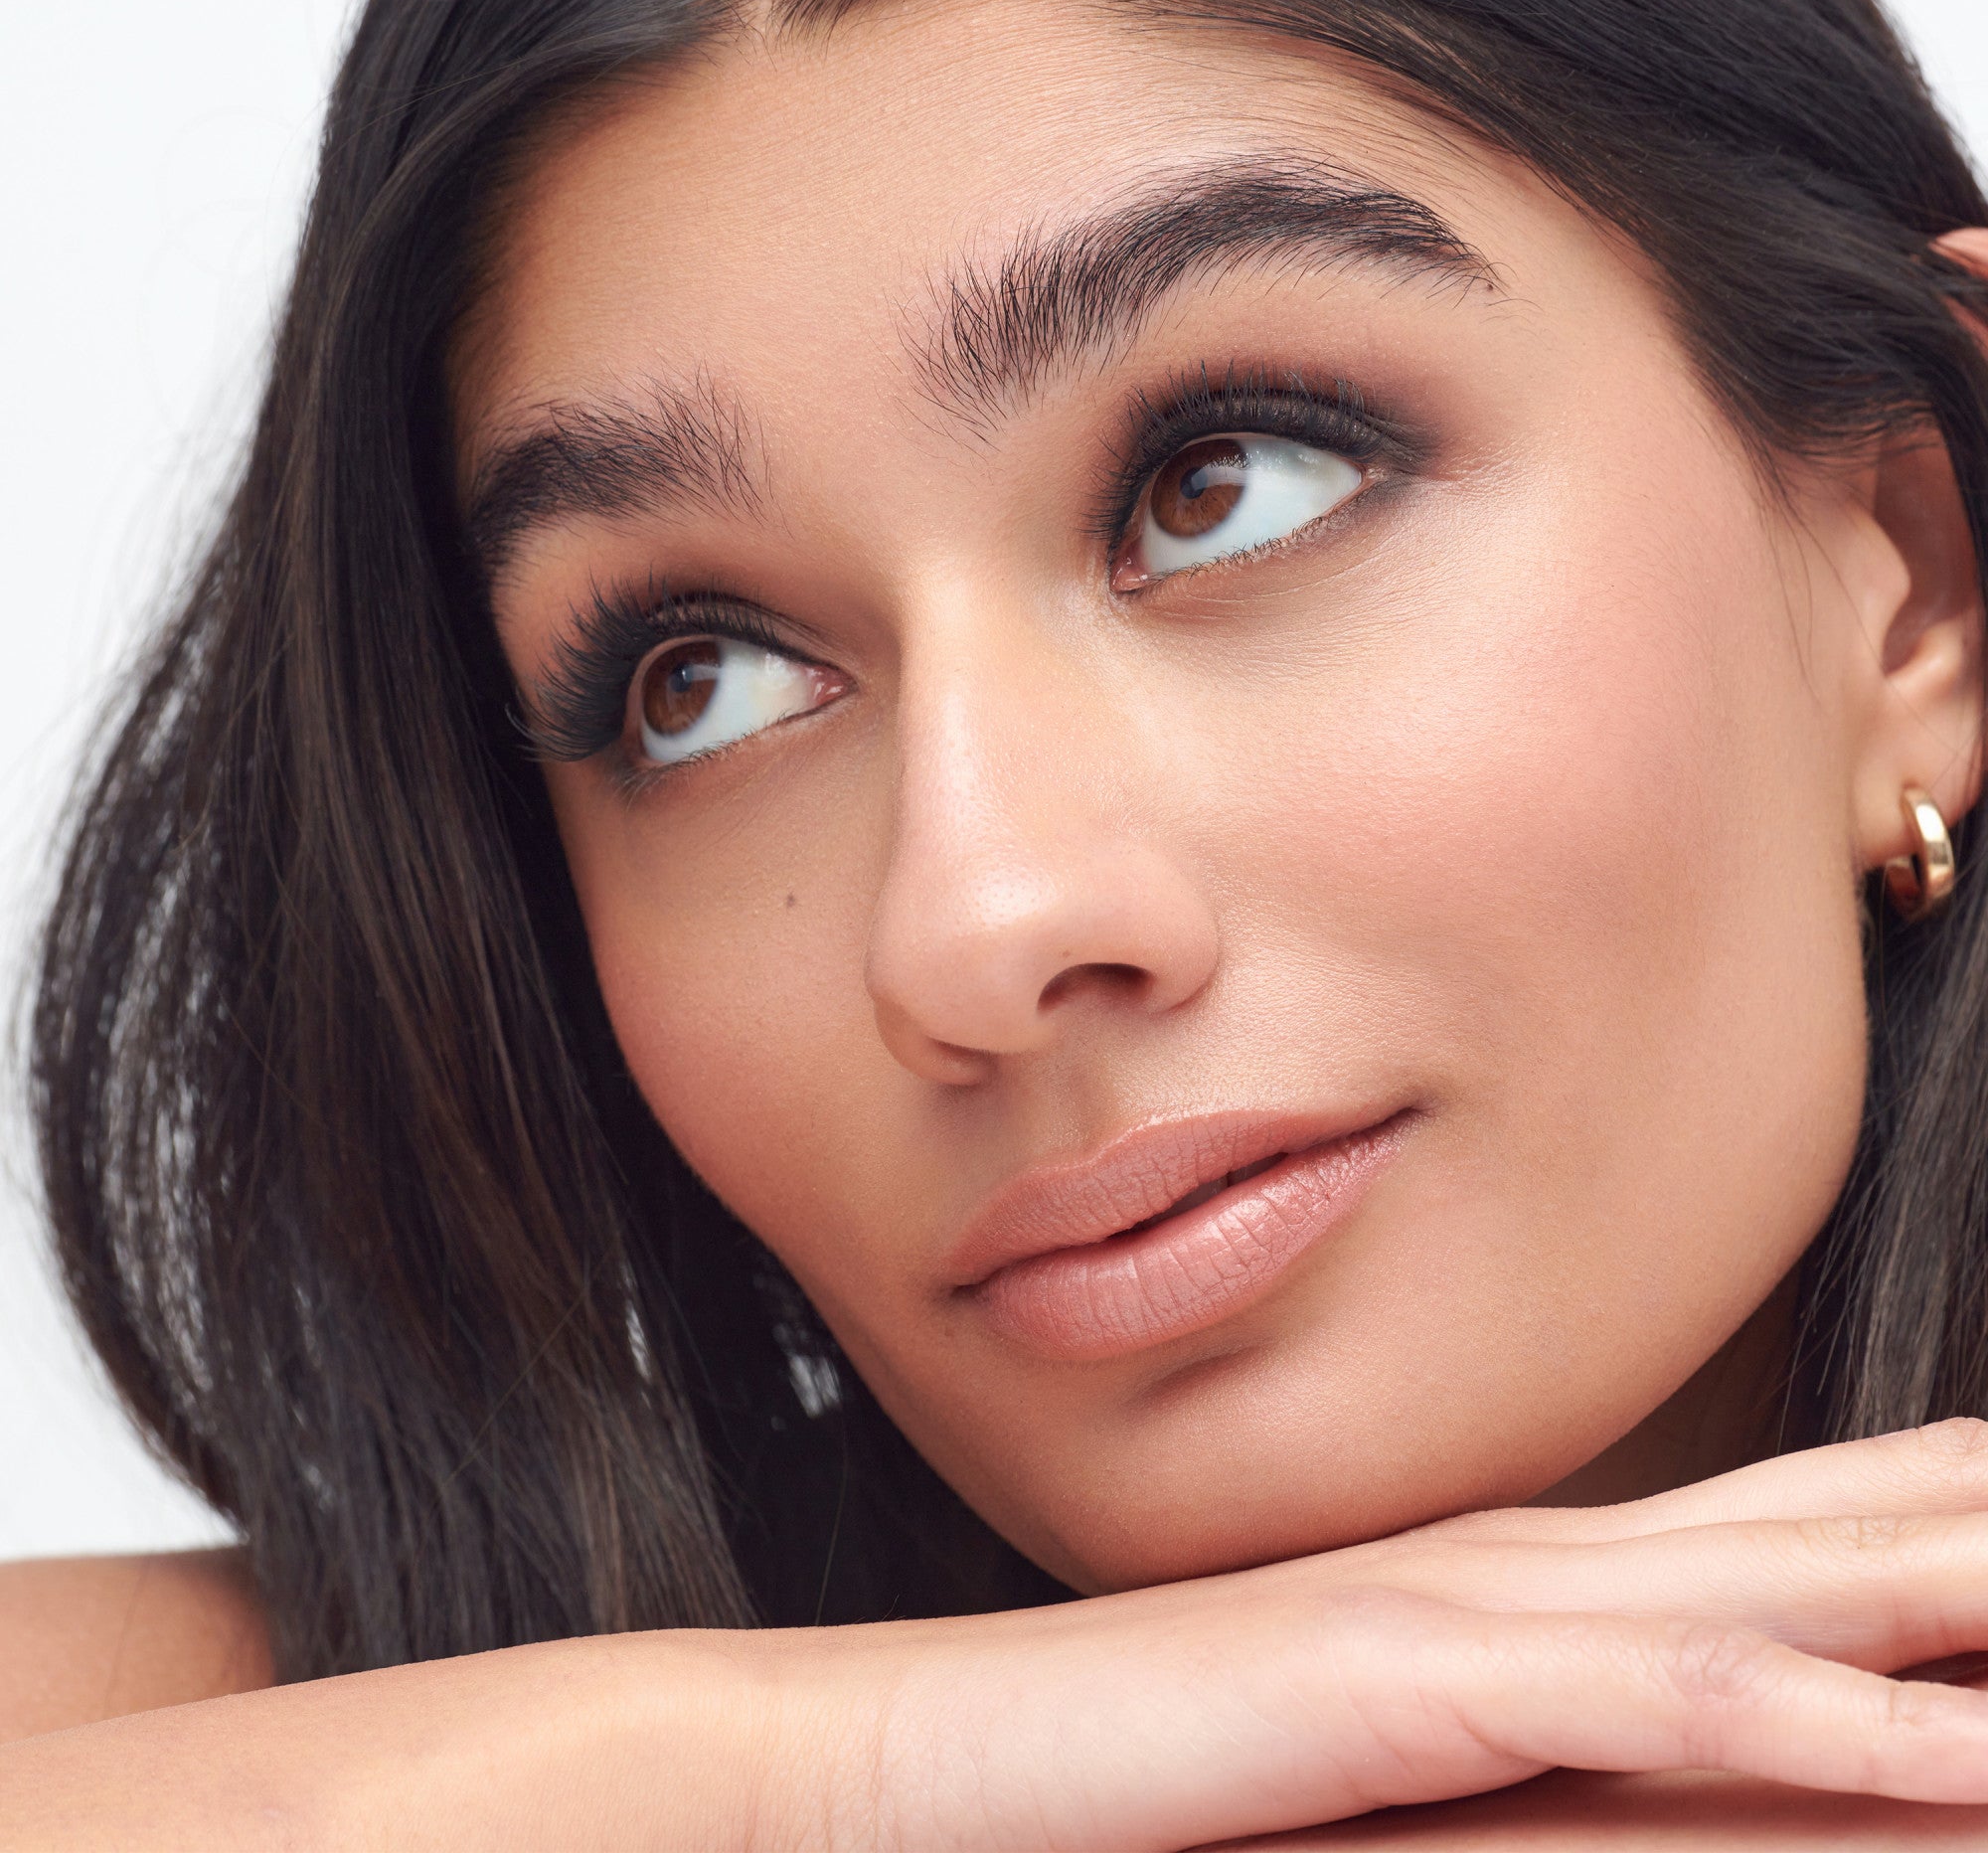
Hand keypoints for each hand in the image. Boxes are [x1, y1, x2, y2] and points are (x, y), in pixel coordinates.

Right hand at [768, 1422, 1987, 1849]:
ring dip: (1952, 1579)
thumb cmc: (1156, 1771)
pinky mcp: (1395, 1686)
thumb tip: (1703, 1777)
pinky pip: (1650, 1715)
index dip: (1937, 1518)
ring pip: (1776, 1594)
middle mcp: (1525, 1570)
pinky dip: (1814, 1725)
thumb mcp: (1393, 1773)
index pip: (1793, 1539)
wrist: (937, 1759)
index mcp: (1531, 1590)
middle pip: (1824, 1530)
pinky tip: (1952, 1754)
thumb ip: (1544, 1770)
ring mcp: (1462, 1618)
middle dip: (1980, 1517)